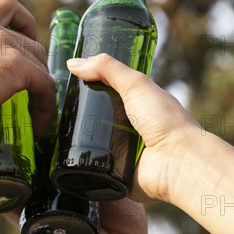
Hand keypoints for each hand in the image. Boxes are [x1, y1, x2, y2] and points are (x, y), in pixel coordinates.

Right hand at [0, 0, 54, 136]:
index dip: (26, 23)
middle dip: (35, 69)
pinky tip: (38, 123)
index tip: (27, 42)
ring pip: (41, 65)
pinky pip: (45, 84)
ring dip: (42, 90)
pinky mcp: (14, 66)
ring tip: (35, 113)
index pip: (7, 3)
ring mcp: (3, 44)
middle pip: (32, 44)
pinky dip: (46, 104)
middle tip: (30, 95)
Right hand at [66, 53, 203, 203]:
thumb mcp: (135, 84)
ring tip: (56, 129)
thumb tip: (74, 63)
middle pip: (95, 115)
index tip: (65, 80)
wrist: (177, 162)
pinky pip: (93, 165)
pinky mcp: (116, 170)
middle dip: (79, 112)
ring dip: (78, 137)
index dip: (88, 84)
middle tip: (57, 107)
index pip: (107, 89)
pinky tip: (65, 154)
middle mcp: (130, 124)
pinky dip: (84, 160)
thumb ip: (107, 69)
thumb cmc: (164, 121)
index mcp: (137, 102)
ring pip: (91, 140)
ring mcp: (123, 149)